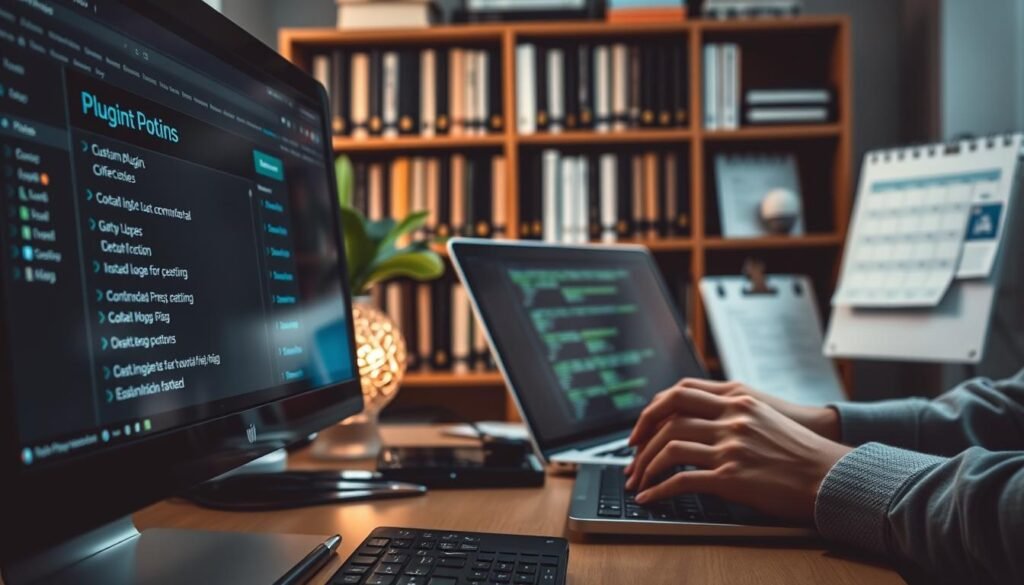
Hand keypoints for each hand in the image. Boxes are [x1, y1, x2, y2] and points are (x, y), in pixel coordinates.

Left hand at [623, 384, 851, 522]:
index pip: (679, 391)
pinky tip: (651, 497)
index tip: (642, 426)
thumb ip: (732, 411)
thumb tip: (699, 418)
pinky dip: (659, 489)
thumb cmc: (799, 450)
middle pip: (667, 416)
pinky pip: (681, 480)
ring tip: (637, 481)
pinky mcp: (731, 476)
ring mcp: (730, 446)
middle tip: (630, 455)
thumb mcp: (764, 415)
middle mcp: (730, 418)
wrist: (830, 474)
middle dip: (641, 436)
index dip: (653, 408)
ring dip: (646, 466)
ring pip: (669, 448)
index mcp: (736, 399)